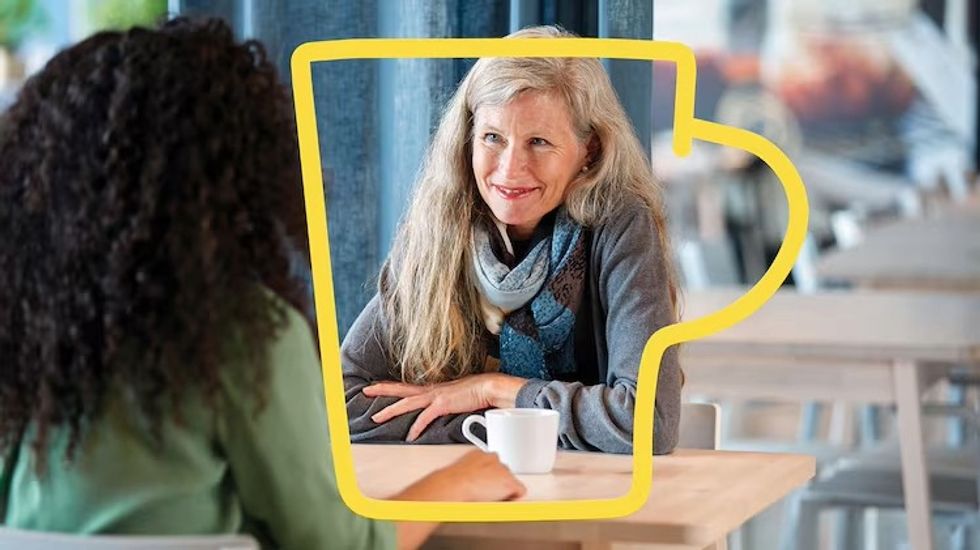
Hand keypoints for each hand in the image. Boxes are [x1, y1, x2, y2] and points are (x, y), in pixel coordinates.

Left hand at [363, 373, 524, 441]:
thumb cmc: (476, 392)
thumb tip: (443, 405)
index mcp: (434, 389)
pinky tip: (409, 436)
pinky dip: (416, 427)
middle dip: (382, 390)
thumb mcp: (457, 396)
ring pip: (407, 403)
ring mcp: (436, 396)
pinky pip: (425, 418)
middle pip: (401, 390)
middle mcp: (431, 390)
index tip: (378, 385)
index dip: (392, 386)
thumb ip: (447, 401)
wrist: (489, 388)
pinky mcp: (442, 404)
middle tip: (366, 391)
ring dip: (390, 410)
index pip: (408, 387)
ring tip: (376, 416)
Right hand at [396, 449, 525, 501]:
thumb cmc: (449, 483)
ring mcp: (503, 470)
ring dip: (502, 490)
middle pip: (502, 472)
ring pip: (510, 482)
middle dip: (496, 483)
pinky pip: (519, 492)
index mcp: (478, 454)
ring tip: (489, 499)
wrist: (453, 486)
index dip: (487, 478)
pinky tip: (500, 502)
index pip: (491, 465)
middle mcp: (492, 458)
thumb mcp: (455, 473)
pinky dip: (512, 498)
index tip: (482, 486)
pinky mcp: (510, 482)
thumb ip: (464, 474)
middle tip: (485, 495)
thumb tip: (459, 483)